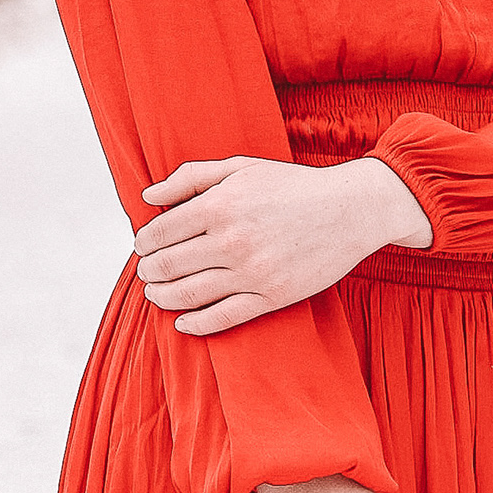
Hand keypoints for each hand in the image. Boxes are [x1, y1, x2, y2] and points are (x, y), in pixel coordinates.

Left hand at [135, 153, 430, 335]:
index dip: (144, 242)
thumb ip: (189, 177)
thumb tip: (147, 197)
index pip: (160, 232)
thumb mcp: (240, 168)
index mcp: (220, 205)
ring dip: (163, 297)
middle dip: (149, 271)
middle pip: (169, 266)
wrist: (350, 209)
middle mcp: (232, 240)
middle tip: (146, 271)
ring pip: (188, 294)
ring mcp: (252, 272)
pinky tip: (182, 322)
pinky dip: (195, 324)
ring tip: (156, 294)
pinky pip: (222, 317)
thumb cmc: (293, 186)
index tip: (143, 246)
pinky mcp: (272, 296)